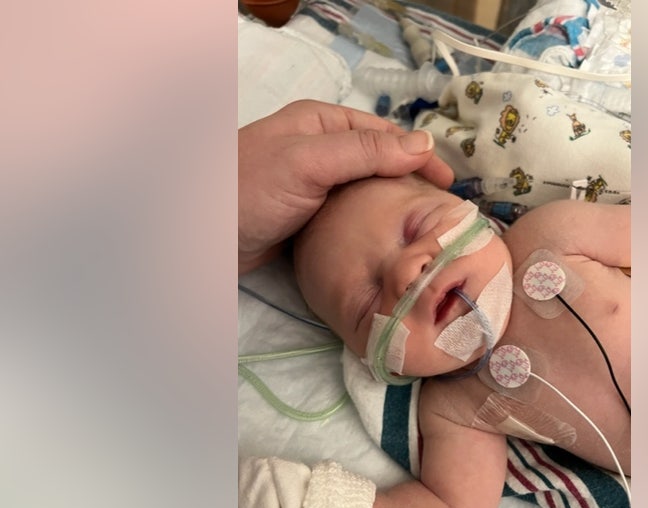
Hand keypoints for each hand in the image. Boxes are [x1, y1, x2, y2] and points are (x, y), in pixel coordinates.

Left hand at [239, 99, 453, 273]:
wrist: (197, 239)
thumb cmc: (248, 189)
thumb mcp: (309, 162)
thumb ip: (366, 151)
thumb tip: (425, 144)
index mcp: (322, 123)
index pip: (385, 134)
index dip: (419, 157)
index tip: (450, 187)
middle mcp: (320, 150)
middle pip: (378, 164)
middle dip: (411, 184)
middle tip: (442, 214)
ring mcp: (313, 187)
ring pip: (365, 194)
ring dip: (393, 209)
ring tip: (424, 231)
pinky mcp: (306, 220)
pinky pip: (349, 218)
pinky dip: (371, 227)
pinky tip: (389, 244)